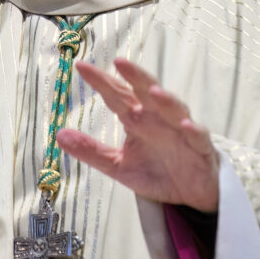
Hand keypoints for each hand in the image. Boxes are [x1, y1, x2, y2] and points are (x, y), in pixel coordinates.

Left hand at [57, 58, 219, 211]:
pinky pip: (199, 136)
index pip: (117, 94)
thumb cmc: (155, 171)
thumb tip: (58, 135)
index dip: (101, 81)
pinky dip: (193, 130)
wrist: (189, 195)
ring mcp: (181, 131)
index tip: (80, 66)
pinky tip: (185, 125)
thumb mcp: (117, 165)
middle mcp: (159, 118)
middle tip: (120, 62)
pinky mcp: (201, 149)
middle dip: (136, 76)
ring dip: (165, 100)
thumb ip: (91, 150)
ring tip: (152, 91)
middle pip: (147, 91)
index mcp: (137, 117)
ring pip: (174, 108)